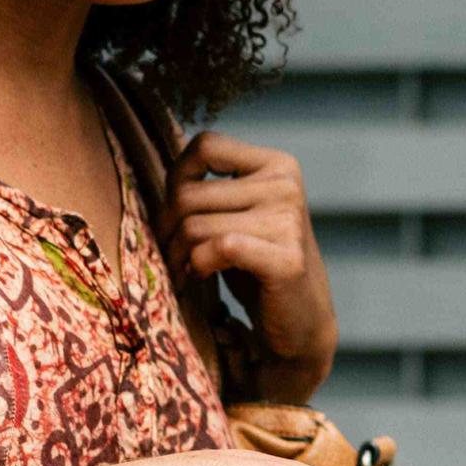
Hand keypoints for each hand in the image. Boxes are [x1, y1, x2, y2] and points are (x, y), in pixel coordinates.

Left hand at [173, 130, 338, 396]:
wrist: (300, 319)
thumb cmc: (258, 264)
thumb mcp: (238, 213)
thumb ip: (211, 187)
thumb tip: (165, 173)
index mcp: (278, 165)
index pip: (206, 145)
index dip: (177, 177)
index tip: (176, 212)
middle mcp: (286, 185)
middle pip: (189, 193)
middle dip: (167, 228)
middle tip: (171, 252)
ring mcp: (289, 221)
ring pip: (194, 225)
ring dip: (177, 254)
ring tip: (183, 269)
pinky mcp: (285, 259)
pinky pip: (217, 249)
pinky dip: (198, 266)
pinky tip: (201, 277)